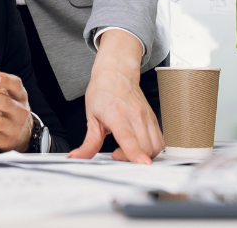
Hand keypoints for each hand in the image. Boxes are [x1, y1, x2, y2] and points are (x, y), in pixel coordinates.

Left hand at [68, 30, 162, 163]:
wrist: (116, 72)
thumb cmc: (103, 91)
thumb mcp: (91, 116)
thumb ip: (88, 142)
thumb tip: (76, 158)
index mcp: (117, 113)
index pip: (128, 137)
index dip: (135, 153)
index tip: (141, 164)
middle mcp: (135, 114)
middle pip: (145, 146)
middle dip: (133, 160)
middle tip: (117, 154)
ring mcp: (146, 116)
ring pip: (156, 144)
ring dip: (145, 155)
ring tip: (128, 150)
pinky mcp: (153, 118)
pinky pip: (159, 139)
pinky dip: (152, 148)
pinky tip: (138, 145)